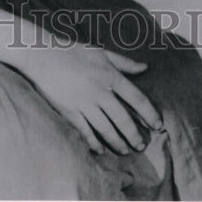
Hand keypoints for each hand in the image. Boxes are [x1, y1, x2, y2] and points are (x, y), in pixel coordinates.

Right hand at [19, 43, 162, 154]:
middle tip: (141, 145)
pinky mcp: (69, 112)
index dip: (149, 113)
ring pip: (106, 129)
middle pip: (122, 119)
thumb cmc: (73, 51)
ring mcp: (83, 103)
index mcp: (109, 75)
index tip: (158, 125)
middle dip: (134, 135)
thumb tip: (145, 68)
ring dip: (117, 142)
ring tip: (125, 150)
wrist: (43, 55)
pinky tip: (101, 150)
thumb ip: (124, 62)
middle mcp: (99, 91)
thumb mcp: (101, 52)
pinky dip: (94, 143)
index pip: (136, 98)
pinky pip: (85, 132)